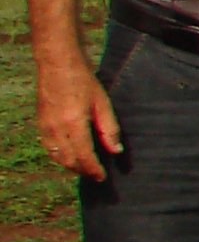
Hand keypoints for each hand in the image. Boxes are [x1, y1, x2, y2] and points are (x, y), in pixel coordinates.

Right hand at [34, 51, 121, 179]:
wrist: (57, 64)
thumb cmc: (84, 81)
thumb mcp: (103, 103)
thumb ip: (109, 129)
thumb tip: (115, 151)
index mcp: (74, 124)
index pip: (84, 156)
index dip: (93, 169)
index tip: (102, 177)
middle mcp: (56, 129)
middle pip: (69, 160)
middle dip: (83, 170)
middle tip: (95, 174)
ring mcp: (44, 127)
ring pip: (56, 156)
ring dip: (70, 166)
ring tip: (85, 168)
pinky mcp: (39, 124)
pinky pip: (48, 148)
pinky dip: (58, 156)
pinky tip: (69, 156)